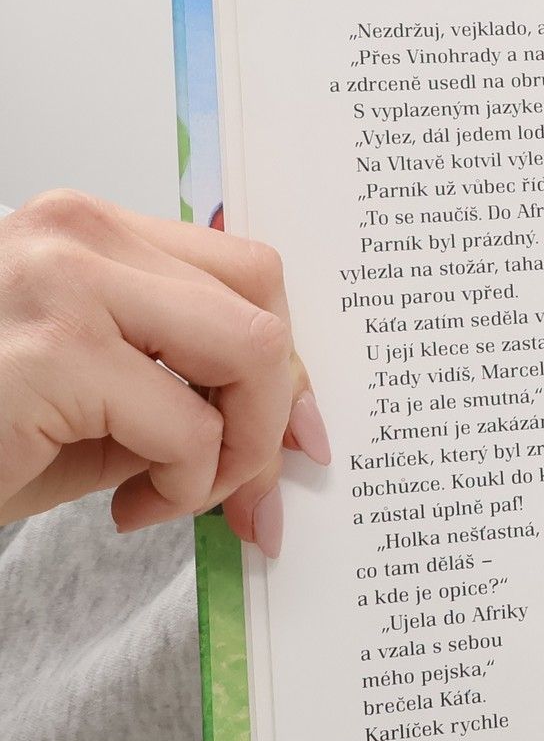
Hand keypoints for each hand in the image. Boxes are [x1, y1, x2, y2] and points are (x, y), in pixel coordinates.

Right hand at [0, 191, 327, 551]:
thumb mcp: (93, 393)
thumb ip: (184, 383)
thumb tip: (296, 425)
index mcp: (85, 229)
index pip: (243, 268)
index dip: (288, 359)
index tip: (297, 435)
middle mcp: (75, 235)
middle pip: (262, 300)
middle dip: (279, 406)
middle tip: (249, 486)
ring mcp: (61, 285)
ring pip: (249, 351)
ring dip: (239, 449)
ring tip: (176, 497)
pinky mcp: (49, 356)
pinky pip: (189, 428)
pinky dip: (185, 487)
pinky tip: (127, 511)